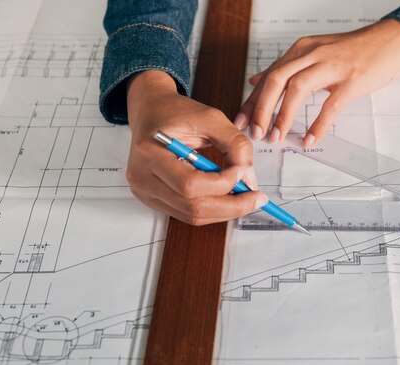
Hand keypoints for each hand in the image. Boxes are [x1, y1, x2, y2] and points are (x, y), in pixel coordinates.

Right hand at [126, 70, 266, 224]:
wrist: (151, 112)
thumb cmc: (176, 113)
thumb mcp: (211, 118)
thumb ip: (236, 145)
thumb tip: (249, 180)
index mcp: (150, 152)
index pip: (190, 184)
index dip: (222, 184)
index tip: (243, 172)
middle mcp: (143, 177)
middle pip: (192, 207)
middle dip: (231, 206)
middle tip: (256, 198)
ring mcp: (146, 192)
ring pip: (192, 216)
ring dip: (224, 210)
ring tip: (245, 198)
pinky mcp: (154, 199)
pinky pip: (187, 214)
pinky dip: (212, 209)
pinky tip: (227, 198)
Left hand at [234, 19, 399, 146]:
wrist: (392, 40)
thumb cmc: (354, 51)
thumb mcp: (314, 53)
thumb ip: (286, 68)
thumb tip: (256, 80)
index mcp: (301, 49)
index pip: (268, 76)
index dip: (251, 100)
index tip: (240, 121)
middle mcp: (312, 54)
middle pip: (276, 80)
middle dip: (261, 108)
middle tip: (255, 133)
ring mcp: (332, 66)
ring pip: (297, 89)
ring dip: (282, 115)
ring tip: (275, 137)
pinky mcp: (351, 80)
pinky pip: (330, 105)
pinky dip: (317, 125)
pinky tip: (309, 139)